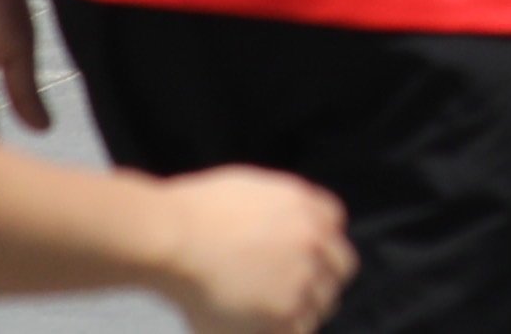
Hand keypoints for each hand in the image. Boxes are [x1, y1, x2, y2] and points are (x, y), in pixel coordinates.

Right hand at [153, 168, 355, 333]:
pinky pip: (299, 329)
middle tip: (291, 294)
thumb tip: (278, 230)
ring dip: (302, 311)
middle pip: (340, 268)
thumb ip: (278, 209)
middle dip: (321, 281)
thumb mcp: (250, 189)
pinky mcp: (283, 309)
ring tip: (269, 316)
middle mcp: (315, 239)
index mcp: (308, 206)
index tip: (302, 261)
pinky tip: (258, 328)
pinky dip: (285, 330)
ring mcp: (302, 275)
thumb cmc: (192, 214)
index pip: (334, 228)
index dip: (317, 247)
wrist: (170, 238)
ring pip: (322, 304)